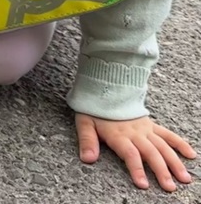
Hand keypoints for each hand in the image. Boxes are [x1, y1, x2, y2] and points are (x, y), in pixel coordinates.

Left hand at [76, 113, 195, 191]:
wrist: (104, 87)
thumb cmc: (93, 108)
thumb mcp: (84, 122)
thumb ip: (87, 140)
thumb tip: (87, 159)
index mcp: (118, 135)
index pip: (130, 154)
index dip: (137, 169)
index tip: (143, 184)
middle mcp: (135, 133)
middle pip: (151, 153)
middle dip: (161, 171)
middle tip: (169, 187)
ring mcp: (145, 129)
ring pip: (163, 146)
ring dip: (174, 162)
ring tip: (184, 178)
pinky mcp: (151, 125)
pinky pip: (167, 134)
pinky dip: (180, 143)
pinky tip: (190, 154)